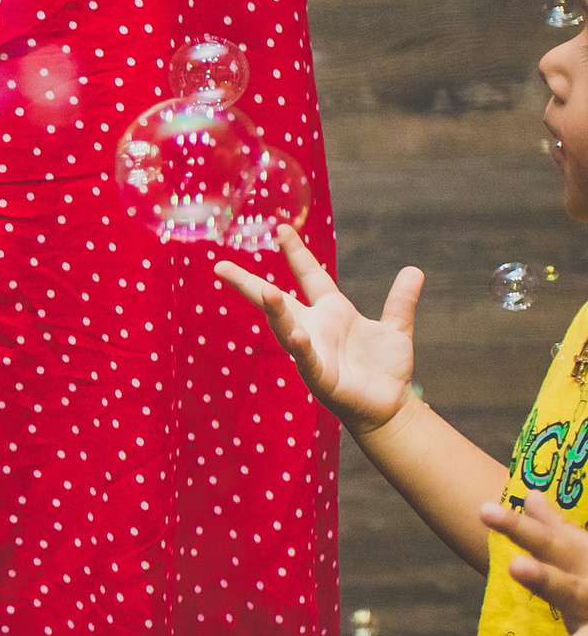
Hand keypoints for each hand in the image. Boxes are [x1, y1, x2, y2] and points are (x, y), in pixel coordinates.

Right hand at [214, 225, 417, 439]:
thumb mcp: (395, 328)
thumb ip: (400, 301)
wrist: (389, 407)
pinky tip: (297, 335)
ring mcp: (313, 352)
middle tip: (221, 266)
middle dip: (249, 284)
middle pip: (276, 301)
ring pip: (286, 328)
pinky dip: (302, 347)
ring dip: (274, 311)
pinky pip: (307, 359)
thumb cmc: (385, 369)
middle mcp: (314, 328)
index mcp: (331, 312)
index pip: (309, 275)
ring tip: (265, 291)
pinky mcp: (320, 377)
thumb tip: (414, 270)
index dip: (296, 252)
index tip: (281, 228)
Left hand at [480, 492, 587, 635]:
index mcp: (577, 562)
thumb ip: (553, 529)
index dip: (515, 527)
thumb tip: (531, 496)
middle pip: (565, 586)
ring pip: (586, 621)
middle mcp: (587, 586)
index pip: (544, 542)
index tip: (483, 511)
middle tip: (517, 567)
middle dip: (544, 579)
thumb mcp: (579, 553)